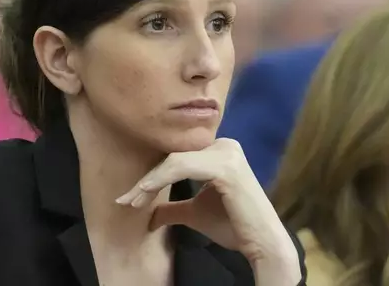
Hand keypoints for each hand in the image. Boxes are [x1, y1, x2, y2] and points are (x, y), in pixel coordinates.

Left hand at [115, 138, 299, 268]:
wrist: (262, 243)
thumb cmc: (233, 226)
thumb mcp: (196, 213)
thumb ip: (174, 208)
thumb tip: (150, 214)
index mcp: (219, 150)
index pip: (177, 158)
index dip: (152, 177)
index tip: (130, 198)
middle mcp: (225, 145)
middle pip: (173, 157)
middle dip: (147, 180)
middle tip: (126, 200)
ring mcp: (226, 153)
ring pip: (174, 161)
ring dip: (149, 182)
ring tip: (133, 201)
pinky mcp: (226, 166)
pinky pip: (182, 167)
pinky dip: (160, 179)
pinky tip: (145, 192)